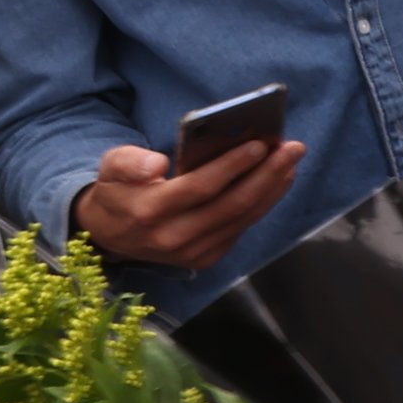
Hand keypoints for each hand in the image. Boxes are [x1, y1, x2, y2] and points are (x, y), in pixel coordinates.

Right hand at [74, 137, 299, 273]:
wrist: (109, 234)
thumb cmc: (117, 190)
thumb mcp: (110, 167)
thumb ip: (129, 162)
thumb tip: (158, 164)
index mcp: (149, 212)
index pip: (200, 188)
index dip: (232, 166)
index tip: (260, 144)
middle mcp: (173, 237)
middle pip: (232, 205)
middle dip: (267, 174)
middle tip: (293, 148)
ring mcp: (192, 252)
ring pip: (243, 218)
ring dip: (272, 189)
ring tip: (291, 162)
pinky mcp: (205, 258)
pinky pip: (241, 228)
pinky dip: (263, 203)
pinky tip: (277, 181)